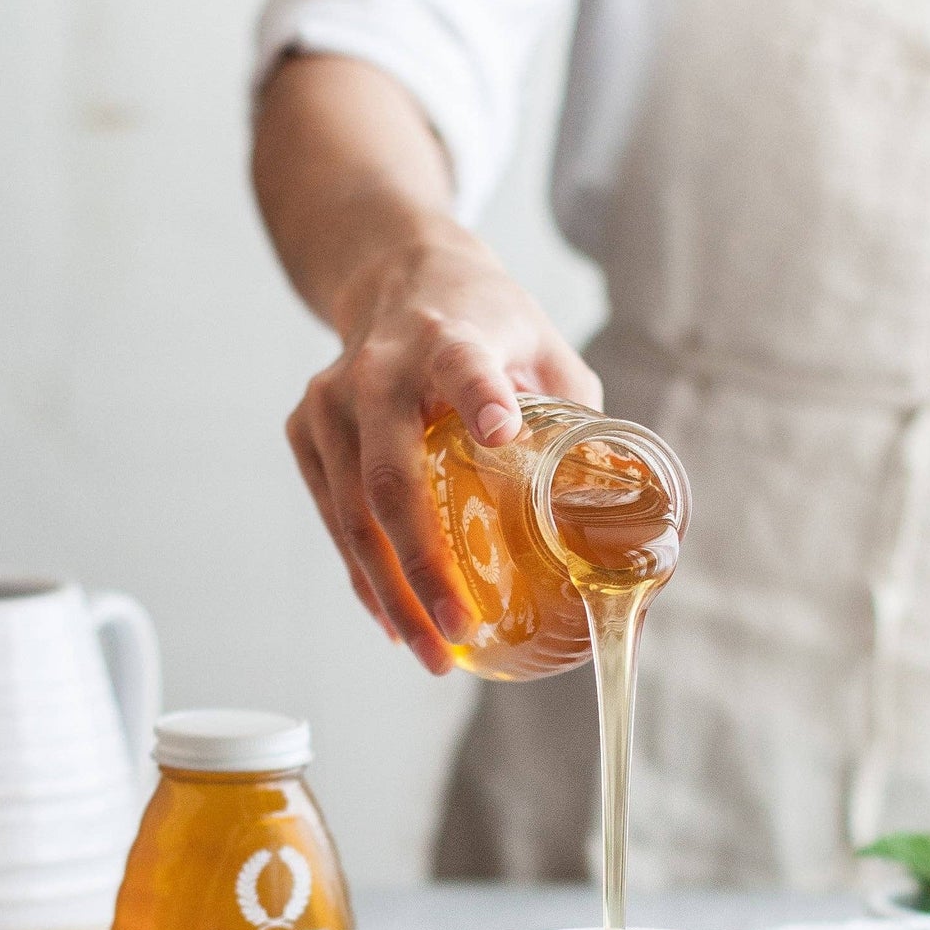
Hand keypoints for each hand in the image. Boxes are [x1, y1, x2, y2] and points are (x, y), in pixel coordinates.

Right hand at [285, 218, 601, 672]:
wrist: (395, 276)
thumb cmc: (485, 325)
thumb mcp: (546, 350)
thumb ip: (580, 425)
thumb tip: (624, 527)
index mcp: (448, 337)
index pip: (462, 364)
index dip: (479, 396)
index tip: (499, 432)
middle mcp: (377, 368)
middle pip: (391, 480)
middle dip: (423, 568)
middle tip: (459, 629)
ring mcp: (329, 403)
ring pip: (352, 516)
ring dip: (391, 594)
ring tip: (432, 653)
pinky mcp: (304, 432)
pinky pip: (333, 520)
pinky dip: (364, 577)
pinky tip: (394, 622)